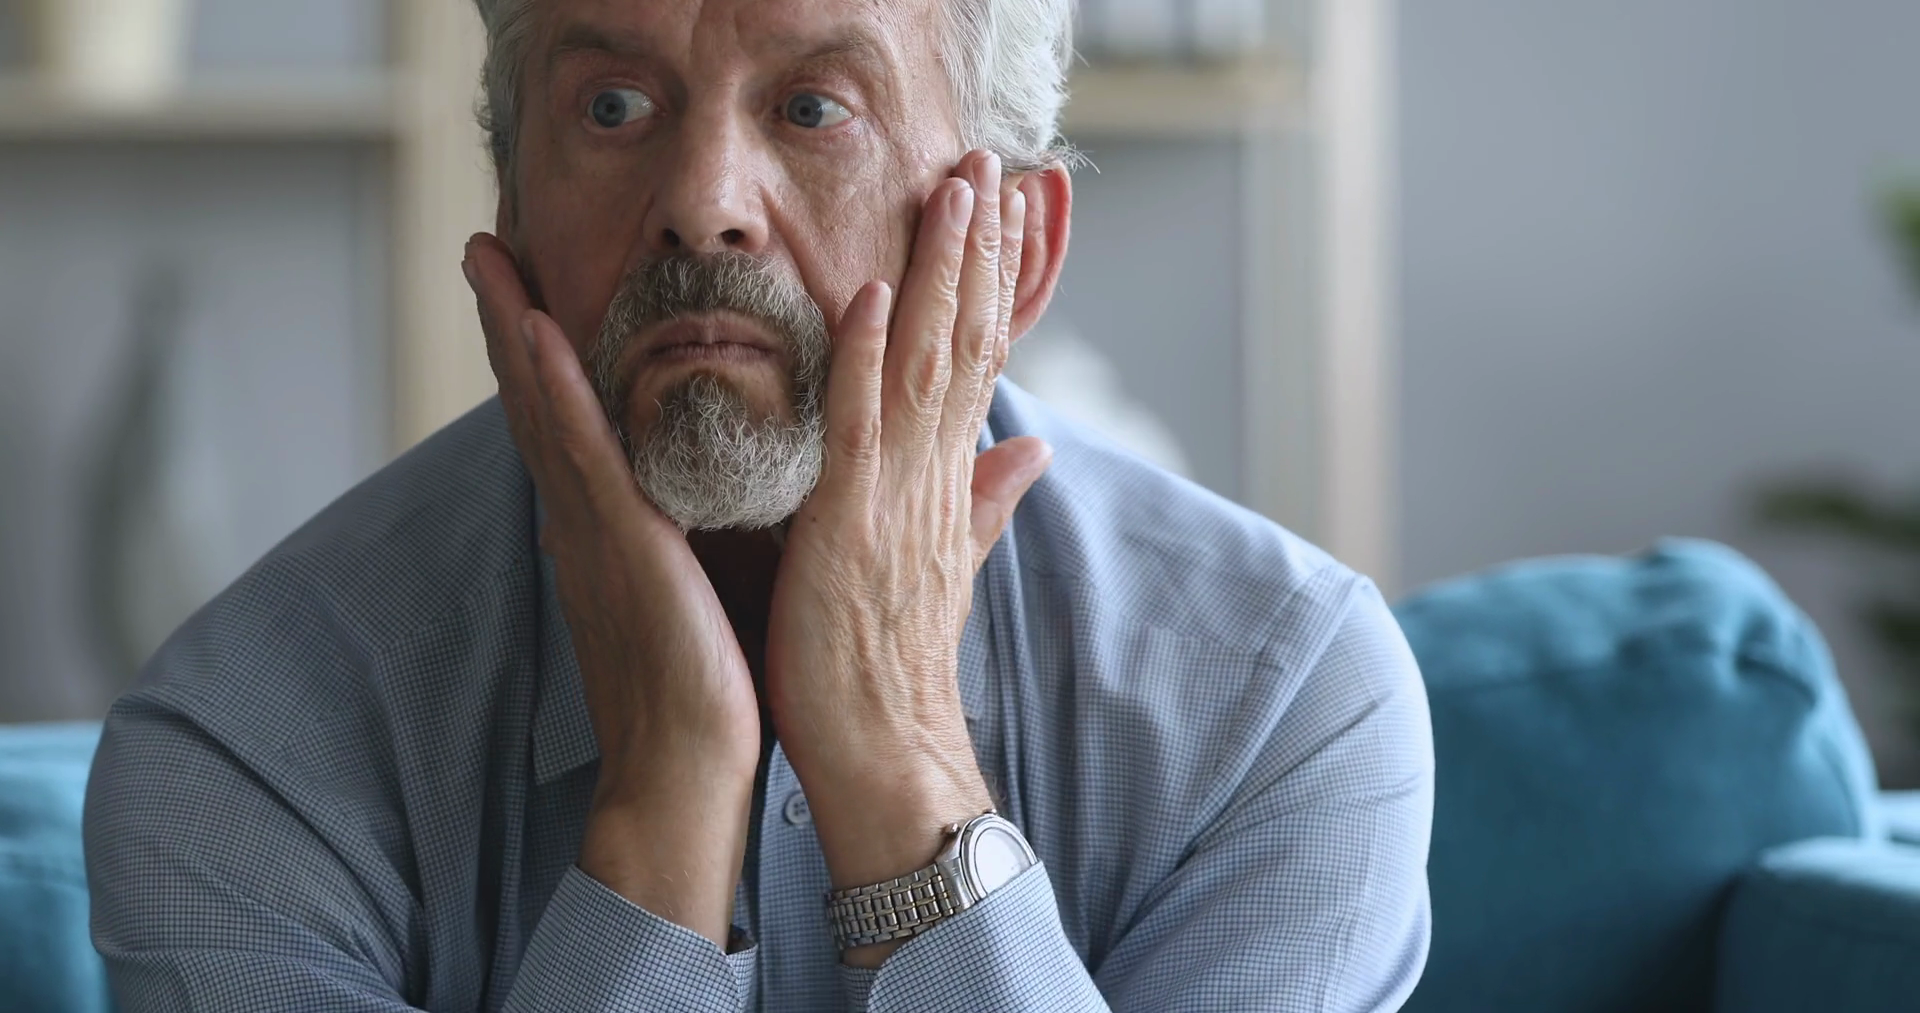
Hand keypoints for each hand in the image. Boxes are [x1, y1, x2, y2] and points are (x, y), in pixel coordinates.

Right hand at [464, 235, 758, 945]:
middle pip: (537, 404)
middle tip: (485, 245)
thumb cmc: (707, 697)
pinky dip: (554, 393)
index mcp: (605, 533)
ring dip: (513, 332)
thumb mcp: (701, 595)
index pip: (567, 426)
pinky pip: (580, 457)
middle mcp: (583, 525)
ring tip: (490, 258)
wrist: (687, 779)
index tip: (527, 289)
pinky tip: (535, 335)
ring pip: (545, 414)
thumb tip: (695, 504)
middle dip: (508, 323)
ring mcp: (592, 535)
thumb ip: (691, 540)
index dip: (542, 357)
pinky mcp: (619, 550)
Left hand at [763, 151, 1052, 952]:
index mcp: (947, 484)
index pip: (976, 358)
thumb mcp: (944, 568)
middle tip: (986, 159)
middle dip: (976, 249)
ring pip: (923, 364)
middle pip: (963, 341)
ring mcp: (897, 500)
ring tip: (953, 189)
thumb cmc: (893, 668)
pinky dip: (863, 360)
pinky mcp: (849, 529)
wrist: (887, 757)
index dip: (988, 278)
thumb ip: (984, 501)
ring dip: (938, 274)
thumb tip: (1030, 449)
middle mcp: (934, 478)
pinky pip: (859, 431)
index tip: (998, 203)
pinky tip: (866, 293)